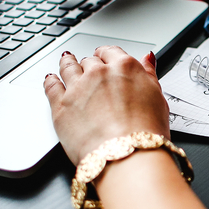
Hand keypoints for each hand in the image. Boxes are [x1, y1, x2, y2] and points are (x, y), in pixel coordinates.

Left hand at [44, 46, 168, 165]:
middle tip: (89, 71)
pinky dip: (50, 80)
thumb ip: (149, 75)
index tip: (105, 59)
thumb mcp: (158, 98)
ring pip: (68, 67)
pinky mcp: (60, 105)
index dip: (107, 56)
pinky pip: (51, 85)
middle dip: (89, 66)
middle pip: (90, 61)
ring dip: (68, 64)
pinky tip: (51, 80)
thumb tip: (147, 59)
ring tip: (67, 63)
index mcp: (124, 67)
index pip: (111, 52)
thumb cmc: (146, 133)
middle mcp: (99, 73)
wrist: (126, 156)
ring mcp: (77, 88)